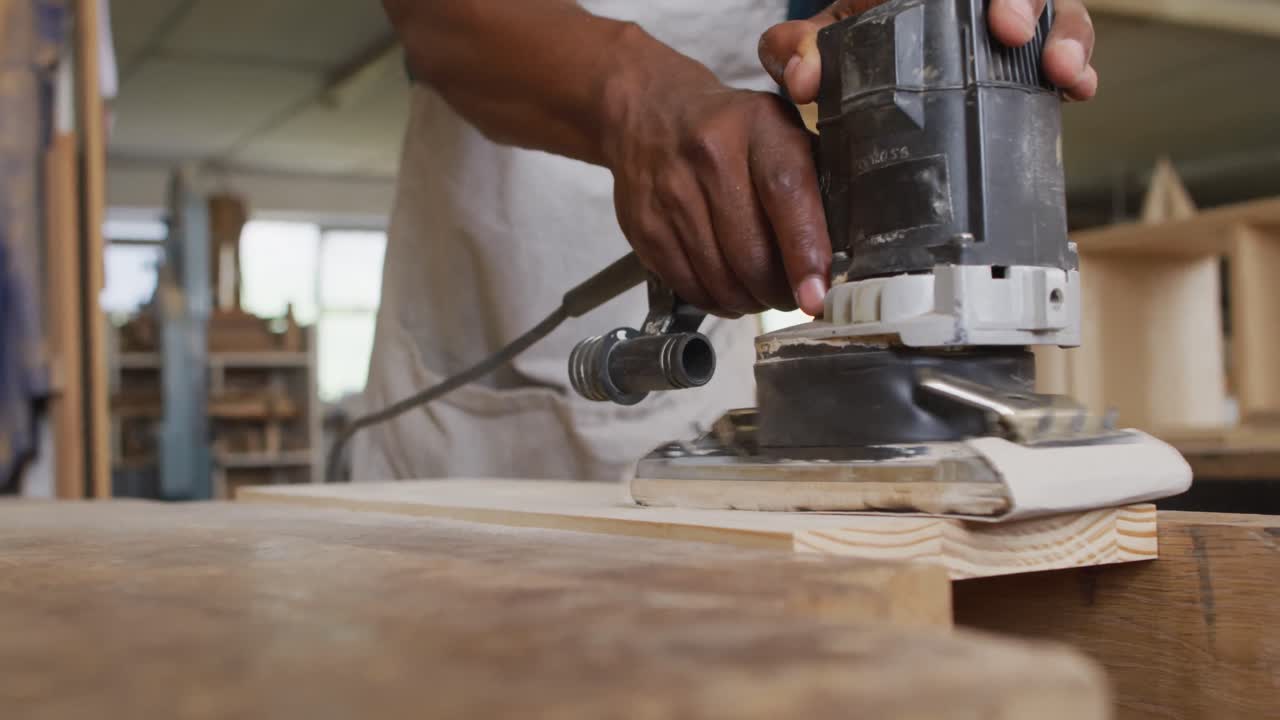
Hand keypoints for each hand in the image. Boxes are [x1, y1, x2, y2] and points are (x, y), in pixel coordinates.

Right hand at [602, 37, 830, 316]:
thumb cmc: (730, 129)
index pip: (786, 192)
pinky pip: (689, 286)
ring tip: (761, 292)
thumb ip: (812, 176)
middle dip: (780, 290)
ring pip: (720, 278)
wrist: (647, 112)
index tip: (818, 295)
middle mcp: (708, 157)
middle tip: (794, 295)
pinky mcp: (644, 228)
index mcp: (756, 126)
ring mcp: (670, 195)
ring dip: (750, 300)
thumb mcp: (778, 127)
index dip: (805, 250)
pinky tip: (729, 289)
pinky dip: (716, 301)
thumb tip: (845, 249)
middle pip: (751, 252)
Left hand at [760, 0, 1097, 102]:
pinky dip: (1077, 69)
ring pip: (1059, 13)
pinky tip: (1077, 87)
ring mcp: (1011, 26)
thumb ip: (795, 48)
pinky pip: (1067, 55)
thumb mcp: (817, 42)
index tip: (996, 20)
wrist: (862, 70)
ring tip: (1062, 71)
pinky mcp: (1028, 64)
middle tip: (1011, 31)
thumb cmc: (848, 45)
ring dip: (1066, 36)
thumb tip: (803, 78)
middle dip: (1028, 3)